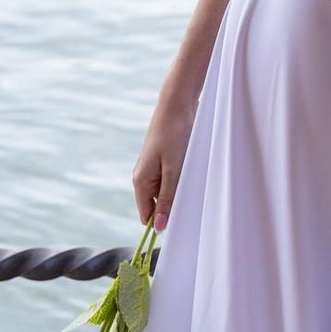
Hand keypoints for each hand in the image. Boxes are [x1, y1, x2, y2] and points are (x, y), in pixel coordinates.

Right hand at [132, 82, 198, 231]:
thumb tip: (158, 227)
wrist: (176, 105)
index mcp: (140, 181)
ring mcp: (151, 168)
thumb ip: (166, 199)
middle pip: (156, 204)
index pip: (145, 215)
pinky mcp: (161, 160)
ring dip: (178, 191)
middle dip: (172, 205)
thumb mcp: (173, 170)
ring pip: (165, 191)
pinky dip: (180, 179)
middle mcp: (143, 176)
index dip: (160, 222)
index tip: (180, 222)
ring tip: (190, 178)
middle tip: (190, 196)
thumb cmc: (174, 135)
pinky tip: (190, 170)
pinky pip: (169, 179)